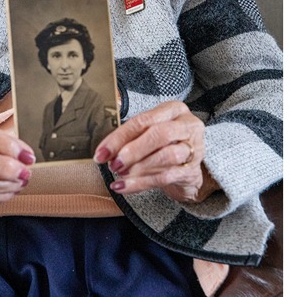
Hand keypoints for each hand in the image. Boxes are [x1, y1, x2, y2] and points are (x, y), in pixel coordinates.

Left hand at [93, 101, 217, 202]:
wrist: (187, 167)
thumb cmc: (164, 144)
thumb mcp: (150, 132)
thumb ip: (131, 137)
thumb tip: (105, 151)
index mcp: (173, 109)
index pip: (143, 120)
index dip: (120, 137)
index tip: (102, 151)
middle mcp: (186, 125)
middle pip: (158, 135)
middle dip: (132, 151)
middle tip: (113, 164)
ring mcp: (193, 148)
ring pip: (166, 156)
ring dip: (138, 167)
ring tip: (121, 174)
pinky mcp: (192, 170)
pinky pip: (165, 177)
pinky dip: (142, 183)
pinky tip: (126, 186)